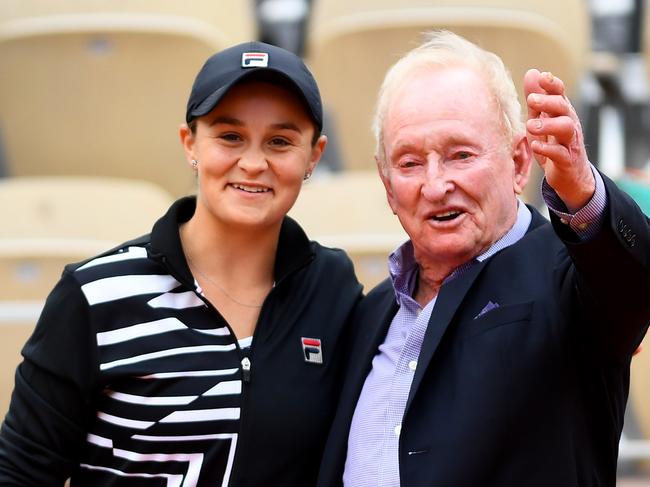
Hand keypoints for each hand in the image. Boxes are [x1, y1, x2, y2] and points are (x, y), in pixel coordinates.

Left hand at [524, 69, 594, 211]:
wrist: (570, 177)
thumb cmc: (554, 144)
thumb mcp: (542, 120)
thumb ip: (537, 100)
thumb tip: (532, 72)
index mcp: (562, 113)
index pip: (561, 93)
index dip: (553, 84)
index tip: (542, 77)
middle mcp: (569, 124)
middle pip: (563, 107)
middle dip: (548, 101)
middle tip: (531, 100)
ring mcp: (570, 142)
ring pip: (566, 128)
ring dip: (548, 124)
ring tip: (531, 125)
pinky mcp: (567, 160)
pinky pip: (560, 153)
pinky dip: (547, 148)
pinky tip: (535, 146)